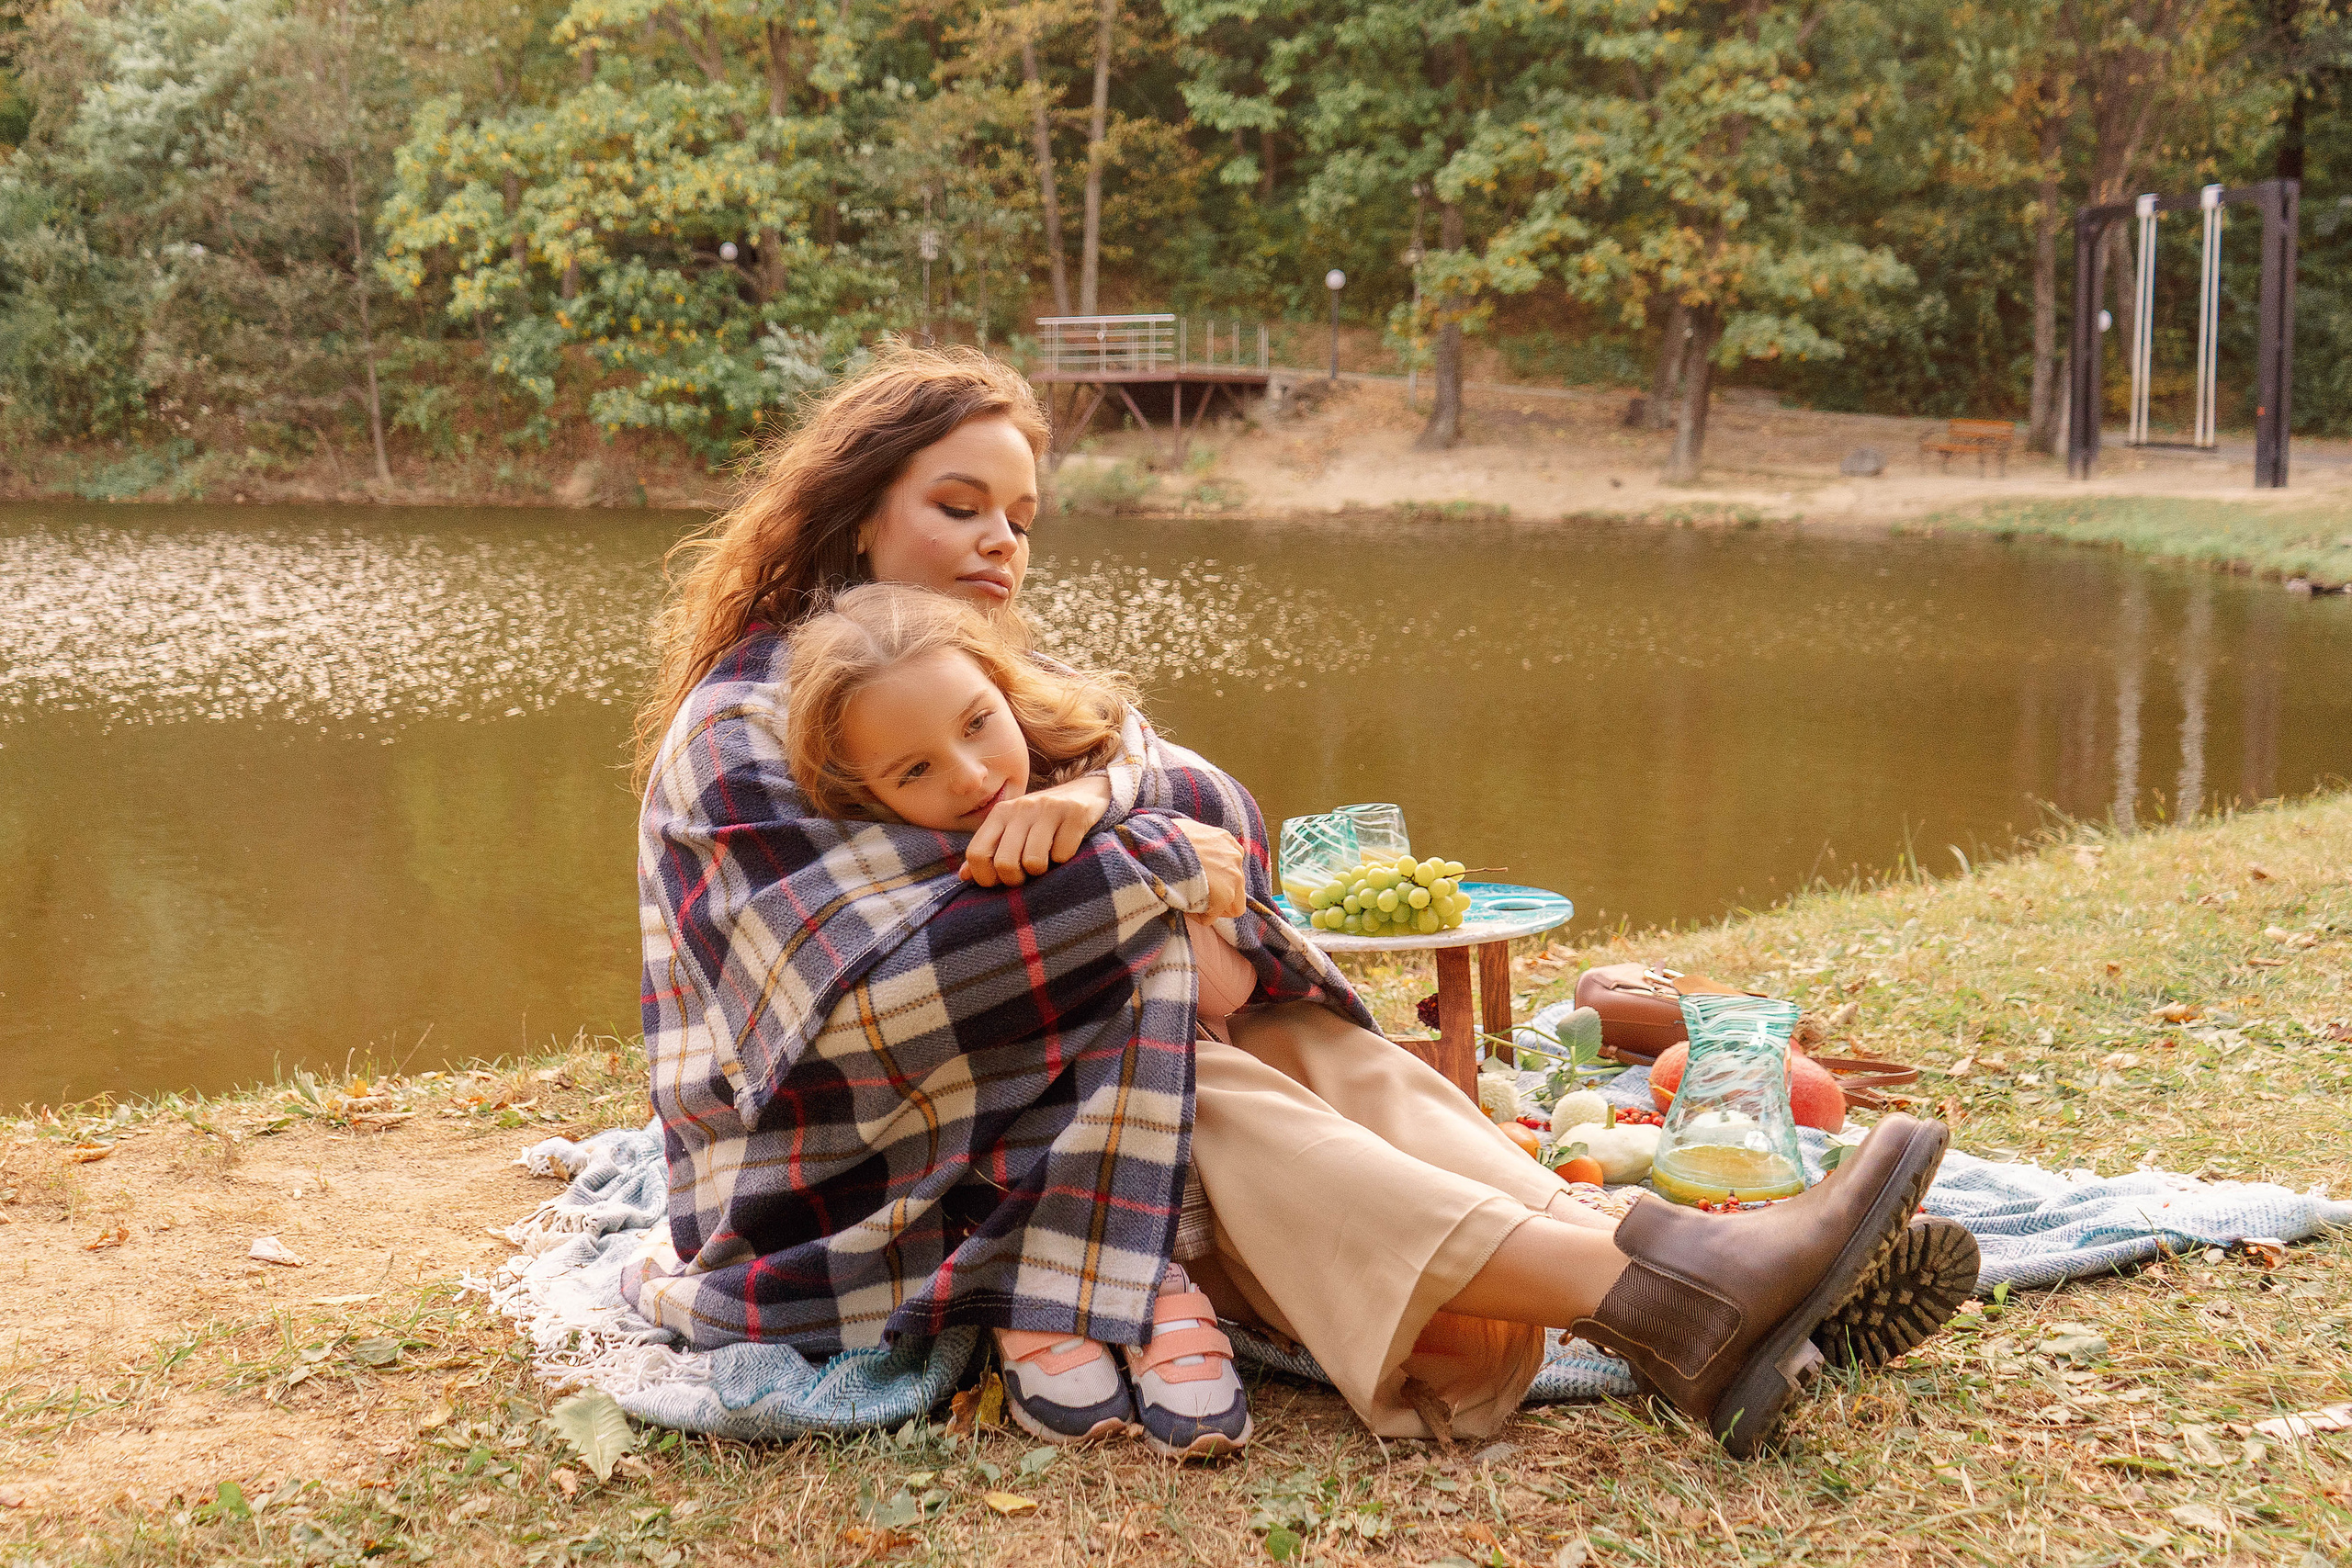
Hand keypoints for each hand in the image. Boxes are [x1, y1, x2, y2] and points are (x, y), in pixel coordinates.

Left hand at [961, 774, 1112, 886]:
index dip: (986, 877)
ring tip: (1047, 861)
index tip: (999, 881)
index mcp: (1000, 812)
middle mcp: (1021, 807)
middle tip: (1027, 875)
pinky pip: (1063, 854)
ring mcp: (1048, 808)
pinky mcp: (1075, 813)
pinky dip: (1065, 860)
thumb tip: (965, 876)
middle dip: (1016, 879)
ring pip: (1034, 861)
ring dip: (1042, 871)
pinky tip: (1066, 848)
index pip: (977, 853)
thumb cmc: (1044, 819)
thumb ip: (989, 850)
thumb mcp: (1013, 829)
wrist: (1087, 792)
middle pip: (1005, 863)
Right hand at [1172, 818, 1246, 918]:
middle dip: (1219, 894)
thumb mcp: (1187, 830)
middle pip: (1237, 887)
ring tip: (1191, 904)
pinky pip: (1212, 917)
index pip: (1232, 867)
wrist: (1161, 849)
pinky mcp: (1225, 895)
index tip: (1199, 882)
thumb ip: (1198, 841)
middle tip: (1197, 896)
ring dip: (1212, 907)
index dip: (1216, 878)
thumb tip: (1190, 849)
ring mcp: (1234, 877)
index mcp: (1226, 840)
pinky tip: (1184, 910)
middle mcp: (1236, 857)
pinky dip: (1199, 917)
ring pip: (1232, 905)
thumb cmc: (1165, 839)